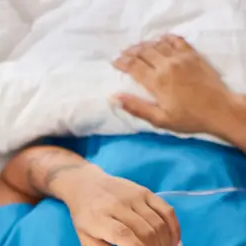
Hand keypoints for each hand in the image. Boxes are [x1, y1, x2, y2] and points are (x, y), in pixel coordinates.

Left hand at [65, 165, 180, 245]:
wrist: (86, 184)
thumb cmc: (85, 216)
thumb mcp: (85, 239)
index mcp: (99, 219)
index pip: (123, 235)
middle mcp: (119, 205)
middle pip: (146, 232)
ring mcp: (134, 196)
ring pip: (158, 223)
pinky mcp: (146, 192)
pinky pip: (166, 210)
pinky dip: (174, 228)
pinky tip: (175, 245)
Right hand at [113, 35, 234, 135]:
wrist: (218, 109)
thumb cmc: (188, 119)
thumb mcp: (160, 120)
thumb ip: (137, 107)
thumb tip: (114, 98)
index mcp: (156, 82)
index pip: (133, 66)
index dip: (121, 62)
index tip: (114, 62)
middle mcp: (166, 65)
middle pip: (143, 52)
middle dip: (130, 52)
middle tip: (123, 54)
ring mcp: (180, 57)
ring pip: (157, 44)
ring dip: (145, 45)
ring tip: (137, 48)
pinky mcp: (192, 55)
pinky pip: (176, 40)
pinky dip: (165, 38)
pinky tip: (160, 39)